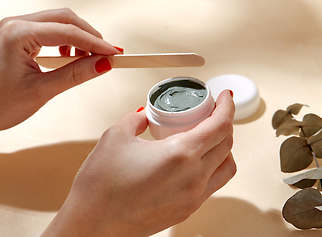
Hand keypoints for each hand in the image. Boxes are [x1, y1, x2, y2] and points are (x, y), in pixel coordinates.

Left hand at [0, 9, 121, 140]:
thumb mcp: (43, 91)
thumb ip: (76, 74)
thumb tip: (103, 64)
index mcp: (18, 34)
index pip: (68, 32)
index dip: (95, 43)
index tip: (114, 53)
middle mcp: (15, 24)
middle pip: (65, 19)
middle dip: (89, 36)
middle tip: (107, 55)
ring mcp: (16, 28)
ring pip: (58, 22)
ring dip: (79, 38)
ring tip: (88, 59)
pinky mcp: (18, 36)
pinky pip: (49, 31)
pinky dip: (66, 41)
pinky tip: (70, 56)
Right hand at [41, 90, 235, 236]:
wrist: (94, 224)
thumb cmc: (101, 185)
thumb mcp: (116, 137)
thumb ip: (135, 120)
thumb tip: (144, 116)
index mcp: (181, 154)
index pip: (220, 126)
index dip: (227, 107)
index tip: (224, 97)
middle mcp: (194, 178)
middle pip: (227, 145)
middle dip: (224, 123)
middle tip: (212, 113)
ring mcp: (193, 197)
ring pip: (226, 168)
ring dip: (223, 148)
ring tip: (208, 138)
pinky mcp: (186, 211)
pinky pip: (213, 185)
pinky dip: (213, 168)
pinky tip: (195, 162)